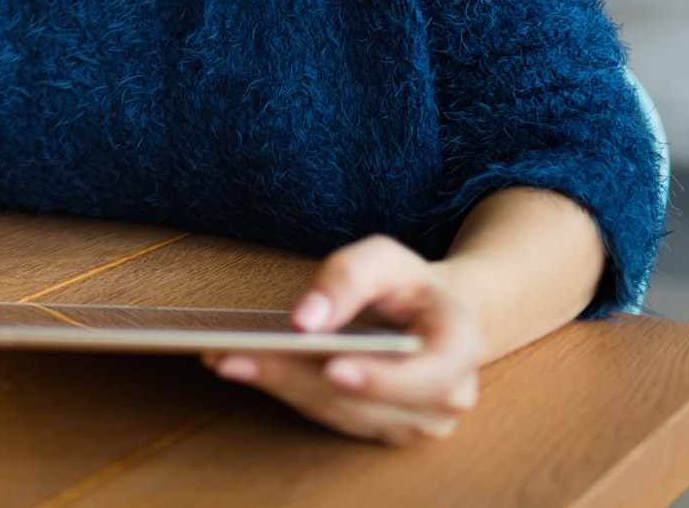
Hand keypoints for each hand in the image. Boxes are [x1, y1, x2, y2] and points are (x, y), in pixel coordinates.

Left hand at [201, 236, 486, 445]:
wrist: (428, 314)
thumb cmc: (406, 284)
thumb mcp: (385, 258)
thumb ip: (349, 277)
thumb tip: (307, 319)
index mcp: (462, 348)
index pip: (427, 377)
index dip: (380, 378)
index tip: (333, 366)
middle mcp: (446, 397)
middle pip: (364, 397)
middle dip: (295, 376)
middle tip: (235, 357)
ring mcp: (416, 423)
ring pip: (338, 410)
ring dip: (280, 386)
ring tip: (226, 360)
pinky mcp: (380, 429)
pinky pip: (328, 414)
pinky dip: (285, 391)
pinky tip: (245, 368)